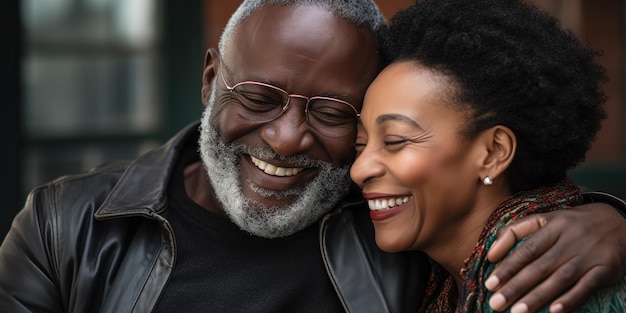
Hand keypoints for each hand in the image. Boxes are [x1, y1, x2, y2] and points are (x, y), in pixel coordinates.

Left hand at [485, 202, 625, 312]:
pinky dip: (570, 299)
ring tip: (518, 311)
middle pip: (539, 266)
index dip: (507, 267)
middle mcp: (570, 239)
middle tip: (497, 303)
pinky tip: (554, 311)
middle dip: (516, 286)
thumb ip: (514, 231)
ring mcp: (588, 254)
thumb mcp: (544, 219)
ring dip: (538, 297)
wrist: (618, 221)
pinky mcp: (606, 267)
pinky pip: (586, 286)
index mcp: (552, 225)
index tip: (490, 283)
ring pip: (560, 278)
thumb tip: (491, 252)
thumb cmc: (572, 224)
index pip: (526, 249)